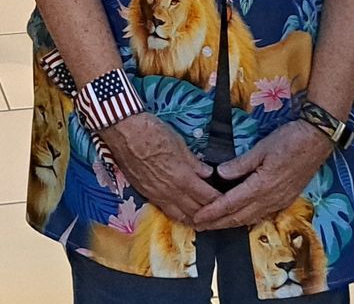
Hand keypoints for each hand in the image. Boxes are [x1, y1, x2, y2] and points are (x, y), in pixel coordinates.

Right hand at [99, 112, 219, 225]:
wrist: (123, 131)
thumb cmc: (153, 132)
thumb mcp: (179, 143)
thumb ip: (194, 163)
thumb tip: (209, 174)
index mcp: (182, 178)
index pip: (208, 198)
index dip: (221, 202)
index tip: (230, 202)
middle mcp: (170, 192)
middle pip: (196, 212)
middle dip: (211, 216)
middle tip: (222, 215)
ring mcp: (157, 195)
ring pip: (181, 216)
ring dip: (195, 220)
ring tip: (206, 221)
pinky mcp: (146, 194)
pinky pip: (166, 211)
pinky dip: (179, 216)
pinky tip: (184, 214)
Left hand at [190, 120, 331, 230]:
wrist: (317, 141)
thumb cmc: (289, 141)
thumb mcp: (261, 148)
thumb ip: (240, 164)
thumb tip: (220, 174)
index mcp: (262, 186)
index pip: (231, 204)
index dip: (213, 212)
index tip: (198, 218)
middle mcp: (270, 199)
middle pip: (239, 217)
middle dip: (218, 223)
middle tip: (200, 226)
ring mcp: (279, 201)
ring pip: (250, 218)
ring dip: (231, 223)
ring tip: (215, 224)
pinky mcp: (286, 200)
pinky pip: (262, 215)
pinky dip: (246, 219)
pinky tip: (239, 217)